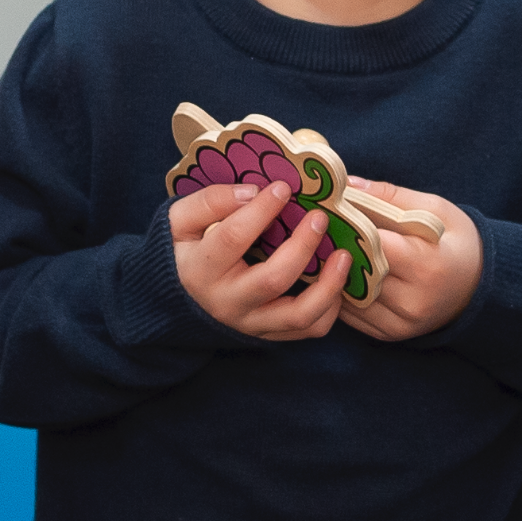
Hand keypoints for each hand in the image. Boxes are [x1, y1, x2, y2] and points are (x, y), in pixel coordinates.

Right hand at [167, 178, 342, 341]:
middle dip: (303, 245)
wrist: (178, 297)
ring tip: (343, 255)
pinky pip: (308, 329)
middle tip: (320, 217)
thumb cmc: (183, 251)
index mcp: (201, 270)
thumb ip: (209, 202)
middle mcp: (228, 302)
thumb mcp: (179, 220)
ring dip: (329, 285)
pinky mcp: (269, 333)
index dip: (262, 209)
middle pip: (274, 278)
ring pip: (299, 315)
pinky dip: (329, 308)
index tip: (283, 187)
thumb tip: (251, 192)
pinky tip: (335, 280)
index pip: (235, 237)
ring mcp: (251, 322)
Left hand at [337, 181, 481, 339]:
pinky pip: (353, 317)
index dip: (349, 227)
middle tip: (322, 231)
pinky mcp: (392, 334)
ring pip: (349, 297)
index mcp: (426, 266)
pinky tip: (339, 276)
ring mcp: (402, 322)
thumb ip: (390, 196)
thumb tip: (348, 184)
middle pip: (358, 272)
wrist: (478, 284)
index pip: (372, 246)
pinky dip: (342, 296)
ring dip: (334, 276)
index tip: (333, 212)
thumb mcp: (435, 209)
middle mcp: (413, 300)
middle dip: (338, 250)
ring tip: (327, 252)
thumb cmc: (456, 241)